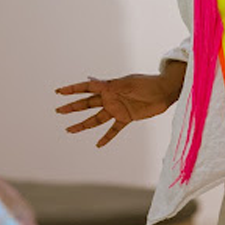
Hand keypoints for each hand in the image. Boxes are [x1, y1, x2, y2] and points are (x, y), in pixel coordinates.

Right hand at [55, 72, 180, 146]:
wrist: (165, 91)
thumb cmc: (147, 84)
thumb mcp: (127, 83)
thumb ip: (109, 85)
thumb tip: (90, 79)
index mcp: (109, 86)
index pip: (87, 87)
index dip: (72, 89)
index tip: (58, 91)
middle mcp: (110, 98)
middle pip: (87, 103)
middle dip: (73, 107)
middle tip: (58, 110)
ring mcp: (117, 108)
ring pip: (95, 118)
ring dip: (83, 124)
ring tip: (69, 130)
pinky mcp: (126, 118)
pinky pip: (113, 129)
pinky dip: (106, 137)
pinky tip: (98, 144)